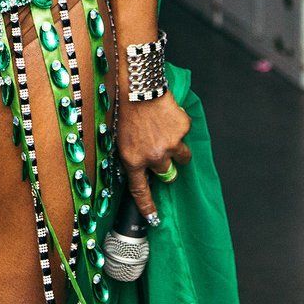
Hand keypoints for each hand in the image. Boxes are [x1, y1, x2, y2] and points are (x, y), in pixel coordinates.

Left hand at [117, 93, 191, 220]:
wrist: (136, 83)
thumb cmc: (124, 107)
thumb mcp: (119, 137)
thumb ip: (131, 157)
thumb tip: (143, 171)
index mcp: (133, 160)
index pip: (140, 191)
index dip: (148, 207)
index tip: (154, 220)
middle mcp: (154, 156)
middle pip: (168, 175)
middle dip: (166, 167)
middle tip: (159, 149)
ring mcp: (171, 143)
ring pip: (182, 157)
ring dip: (176, 148)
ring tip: (164, 130)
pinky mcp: (183, 129)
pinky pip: (185, 134)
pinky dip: (178, 126)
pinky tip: (166, 114)